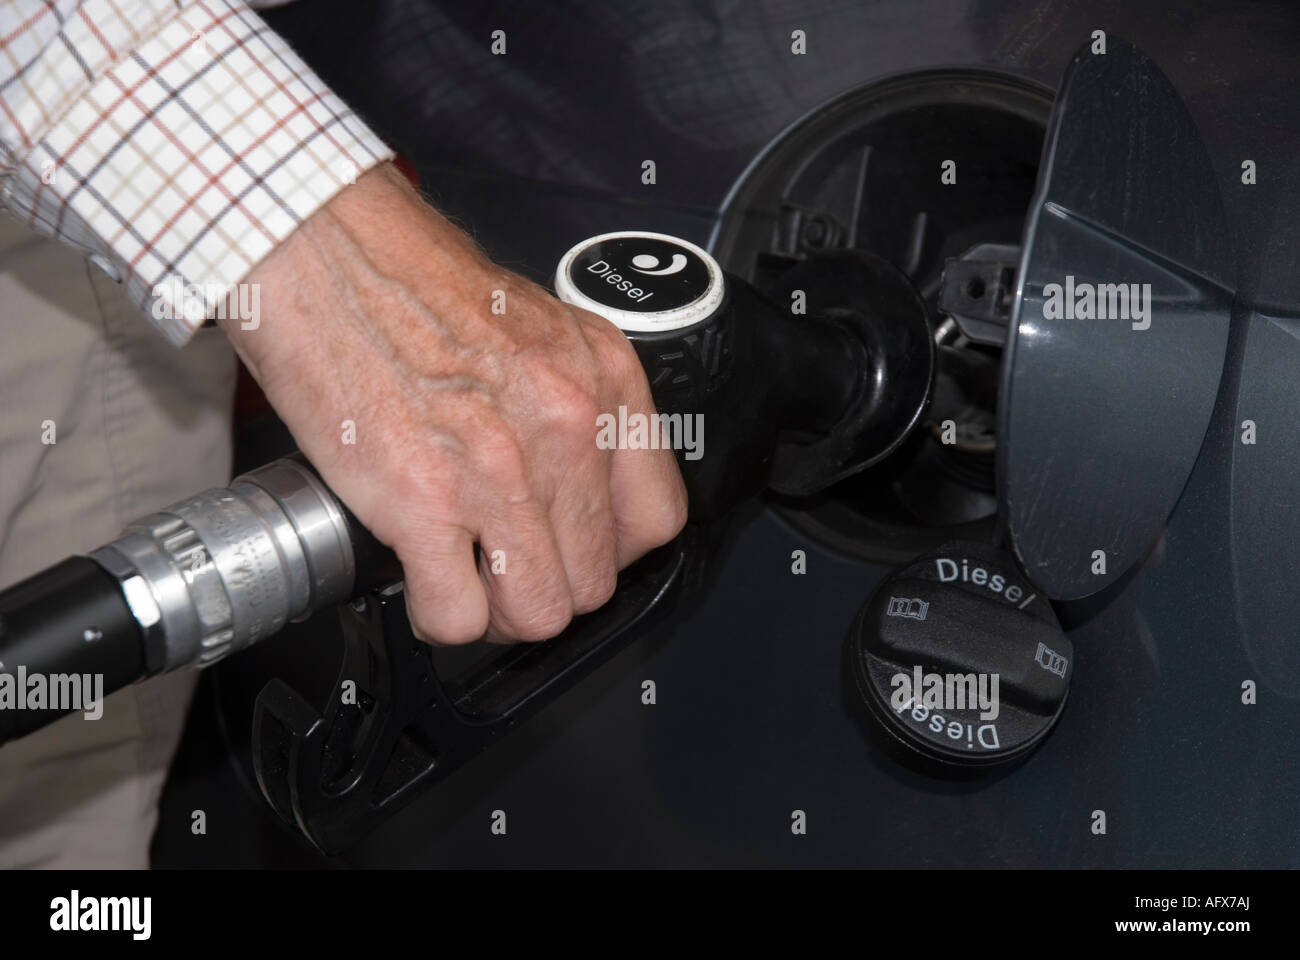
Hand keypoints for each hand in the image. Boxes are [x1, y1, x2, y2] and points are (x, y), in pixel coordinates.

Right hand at [220, 163, 686, 643]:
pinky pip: (457, 616)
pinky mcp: (421, 500)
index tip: (576, 547)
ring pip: (537, 613)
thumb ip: (575, 403)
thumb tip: (581, 483)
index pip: (655, 519)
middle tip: (505, 564)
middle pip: (594, 580)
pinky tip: (422, 576)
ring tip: (466, 577)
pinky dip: (438, 613)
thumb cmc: (414, 282)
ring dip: (498, 611)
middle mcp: (563, 425)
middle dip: (547, 586)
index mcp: (600, 379)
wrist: (322, 250)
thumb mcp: (540, 326)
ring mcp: (497, 469)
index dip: (612, 551)